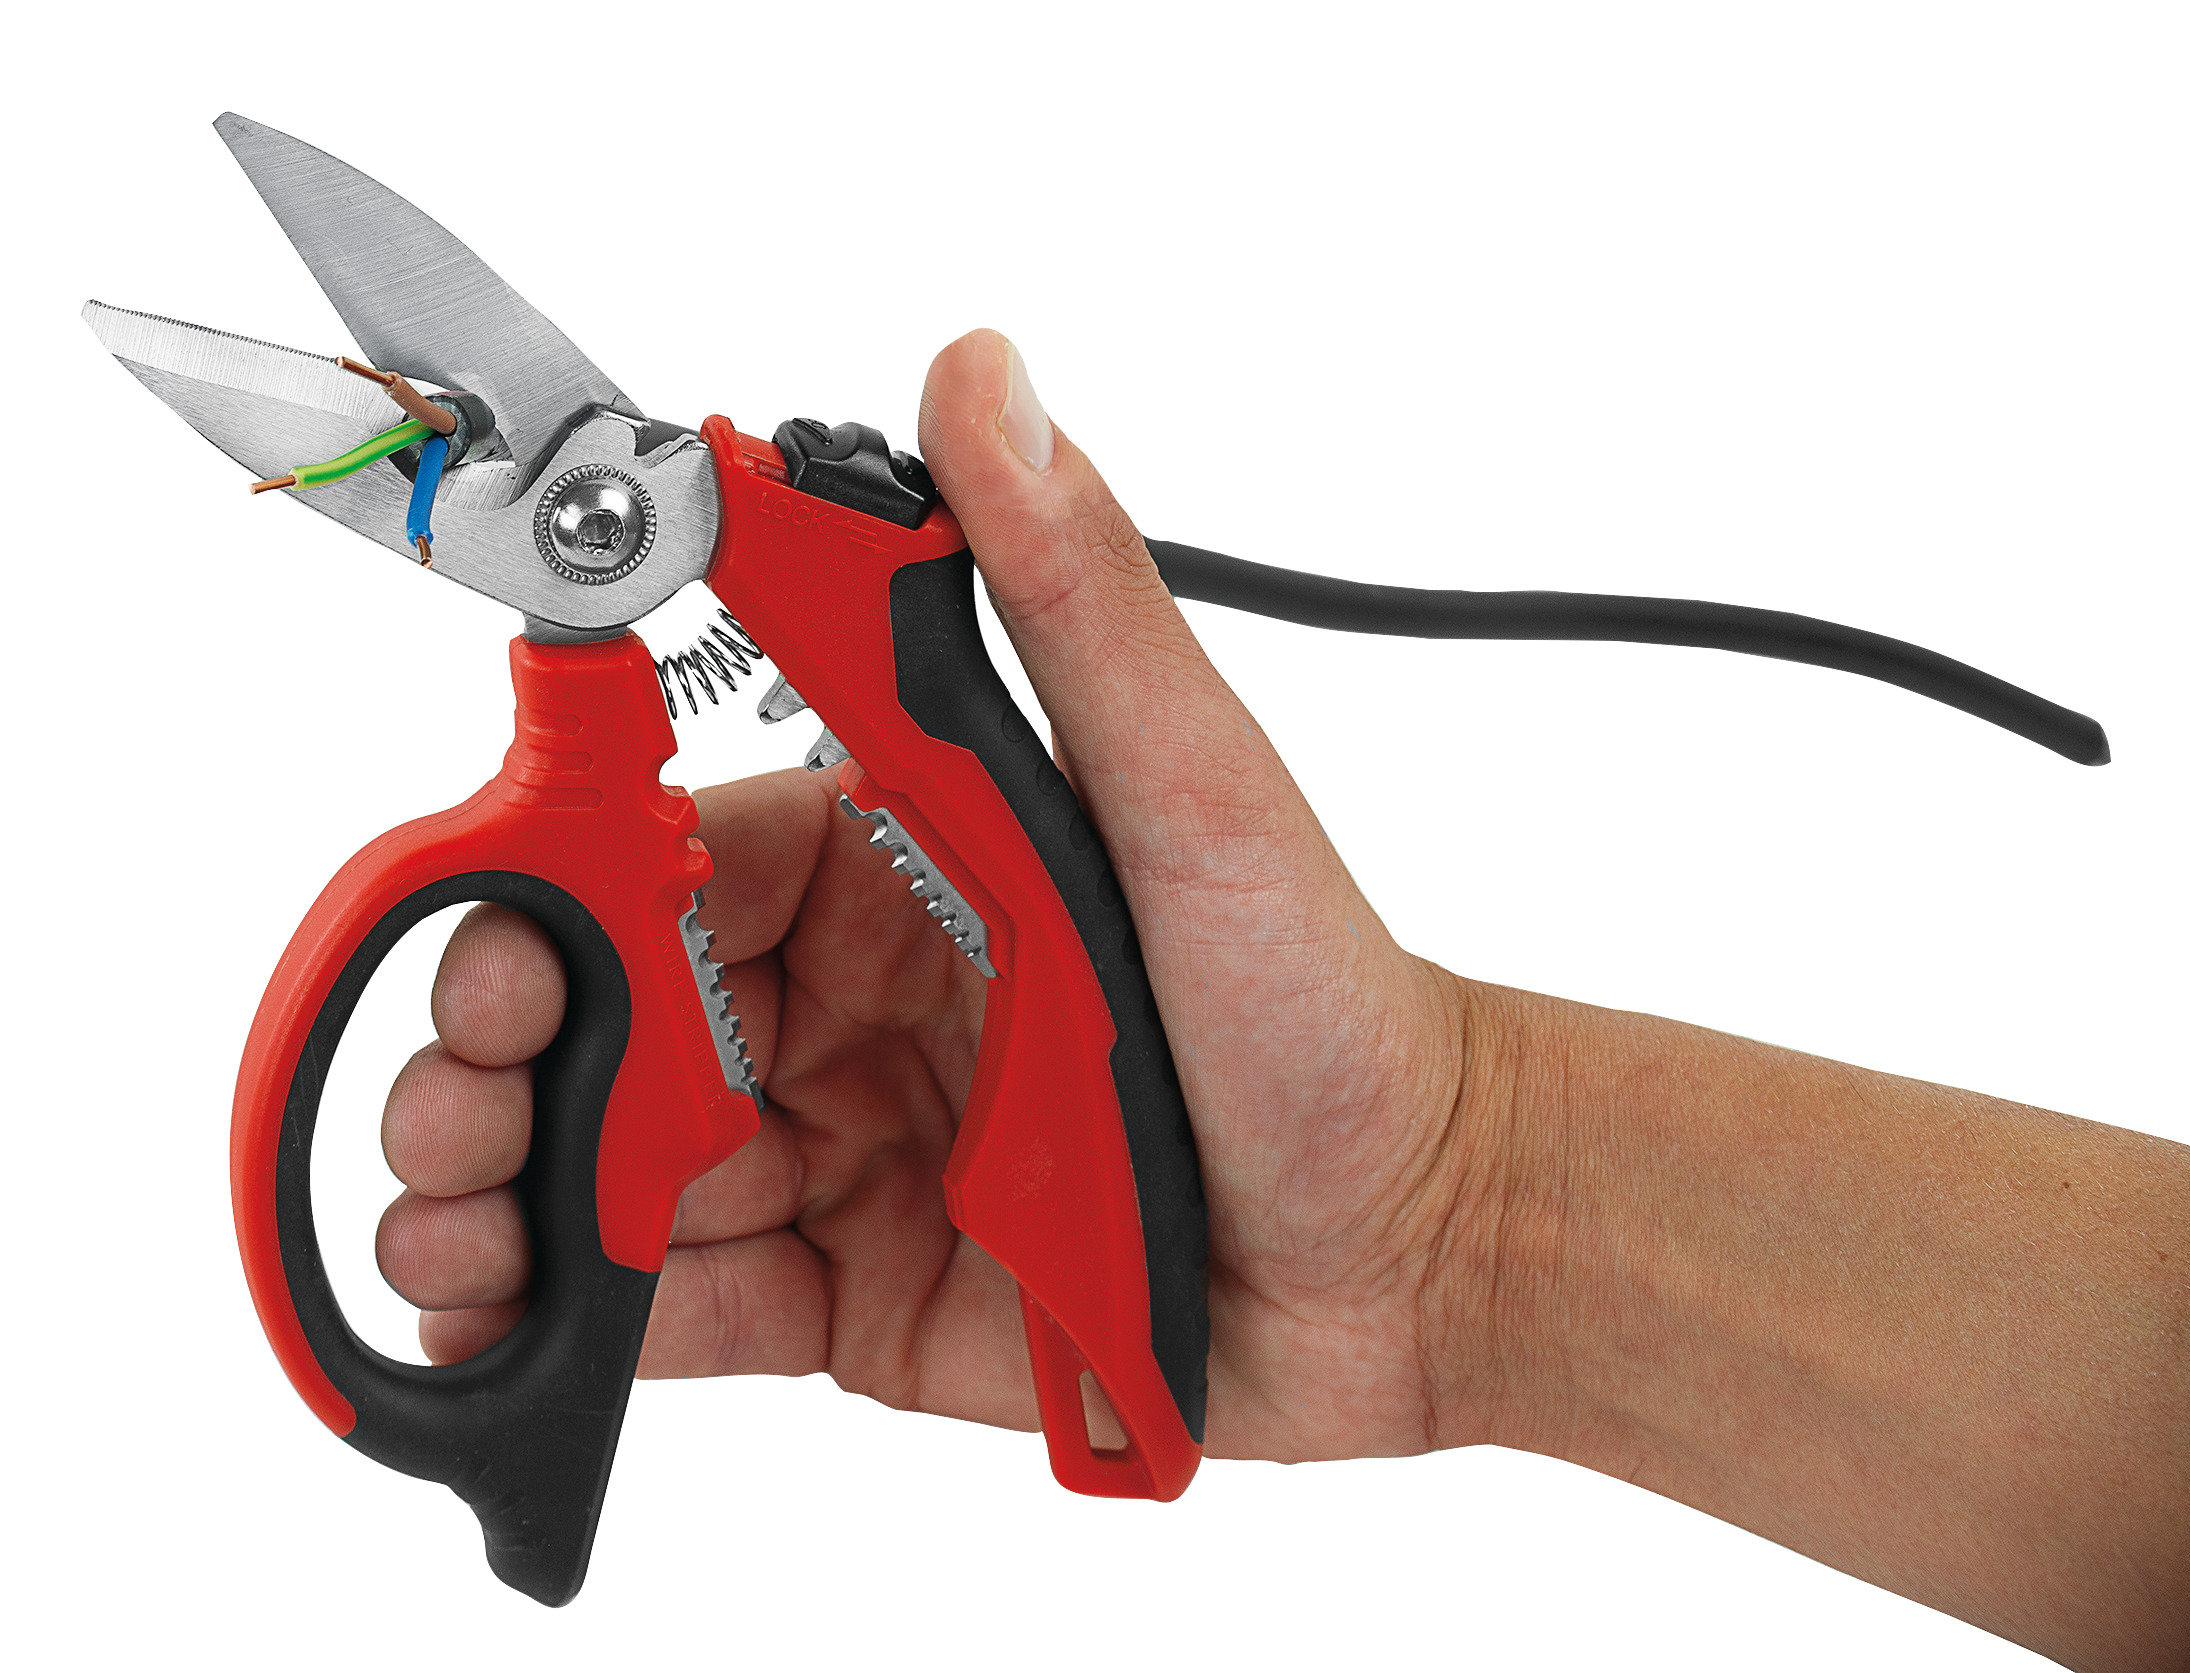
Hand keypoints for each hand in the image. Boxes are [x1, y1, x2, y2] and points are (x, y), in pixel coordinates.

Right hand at [376, 329, 1490, 1459]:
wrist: (1417, 1252)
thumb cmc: (1327, 1011)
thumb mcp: (1195, 790)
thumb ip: (1073, 599)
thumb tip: (985, 382)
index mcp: (914, 867)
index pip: (693, 849)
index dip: (576, 872)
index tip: (501, 902)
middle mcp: (863, 1002)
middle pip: (626, 1008)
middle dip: (508, 1041)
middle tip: (454, 1089)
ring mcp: (854, 1148)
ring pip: (629, 1157)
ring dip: (510, 1181)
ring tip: (445, 1224)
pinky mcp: (861, 1289)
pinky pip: (698, 1296)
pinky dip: (590, 1311)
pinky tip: (515, 1324)